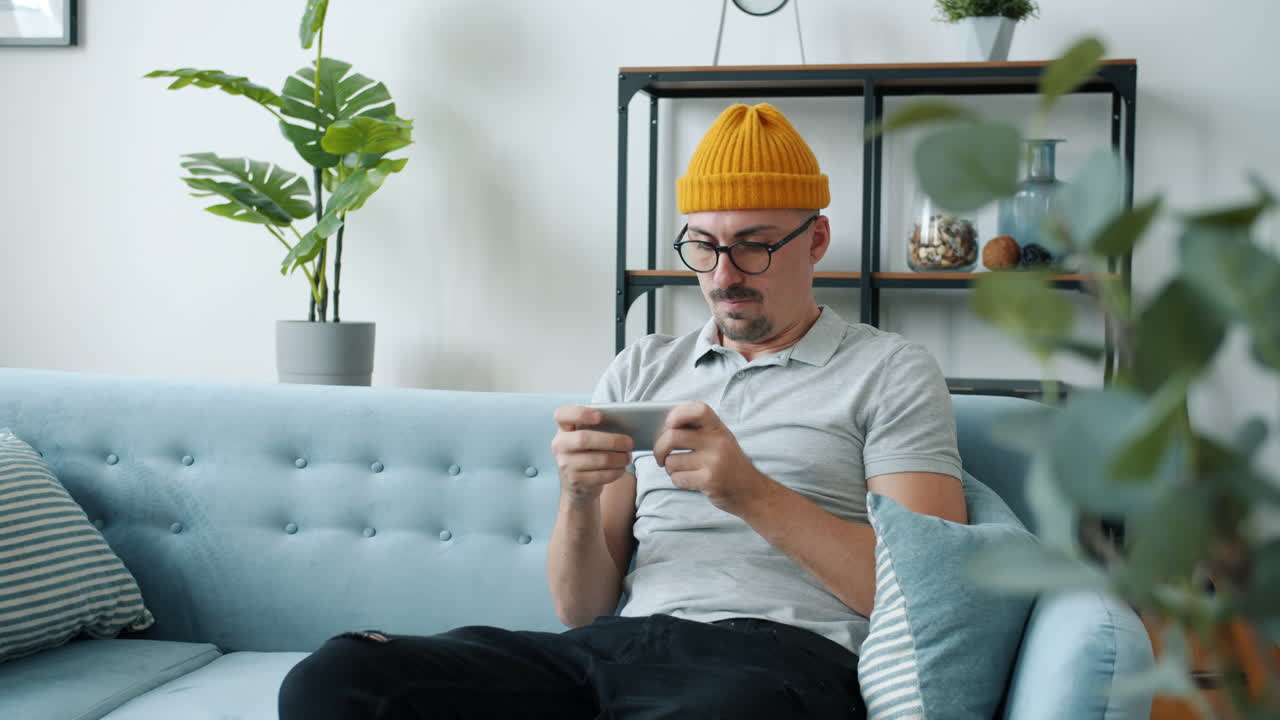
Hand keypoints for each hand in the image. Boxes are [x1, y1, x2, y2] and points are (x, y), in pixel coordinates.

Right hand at [551, 405, 633, 502]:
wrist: (578, 480)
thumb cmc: (588, 450)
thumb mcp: (588, 436)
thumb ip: (598, 427)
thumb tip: (623, 427)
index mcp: (563, 427)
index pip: (562, 415)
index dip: (580, 413)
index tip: (600, 416)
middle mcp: (560, 445)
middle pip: (583, 439)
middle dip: (611, 440)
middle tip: (629, 442)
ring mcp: (565, 464)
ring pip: (596, 459)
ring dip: (617, 458)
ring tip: (628, 457)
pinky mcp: (574, 480)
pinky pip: (599, 476)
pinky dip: (615, 471)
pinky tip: (621, 468)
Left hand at [652, 402, 771, 515]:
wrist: (752, 492)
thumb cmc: (729, 464)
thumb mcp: (721, 441)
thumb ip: (699, 431)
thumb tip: (664, 428)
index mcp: (719, 429)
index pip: (698, 409)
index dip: (678, 413)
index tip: (669, 424)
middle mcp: (718, 443)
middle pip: (673, 437)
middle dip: (659, 448)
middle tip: (660, 455)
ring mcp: (714, 462)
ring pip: (672, 461)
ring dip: (669, 468)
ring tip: (680, 469)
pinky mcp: (709, 481)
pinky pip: (677, 478)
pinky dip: (677, 480)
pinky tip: (688, 479)